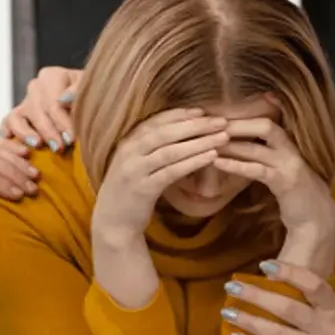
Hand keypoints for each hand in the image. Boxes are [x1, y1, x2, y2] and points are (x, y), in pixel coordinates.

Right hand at [0, 66, 82, 150]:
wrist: (85, 105)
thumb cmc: (89, 97)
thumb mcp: (89, 89)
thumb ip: (78, 91)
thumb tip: (64, 99)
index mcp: (51, 76)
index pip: (53, 101)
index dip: (62, 122)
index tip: (71, 138)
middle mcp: (35, 87)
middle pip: (37, 111)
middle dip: (49, 131)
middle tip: (59, 147)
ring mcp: (24, 103)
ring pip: (17, 117)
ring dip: (26, 133)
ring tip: (37, 145)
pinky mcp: (16, 118)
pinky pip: (7, 126)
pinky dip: (10, 137)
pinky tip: (21, 149)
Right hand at [91, 108, 228, 239]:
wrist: (112, 223)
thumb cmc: (130, 192)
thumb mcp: (137, 165)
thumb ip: (151, 149)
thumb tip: (182, 133)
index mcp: (127, 143)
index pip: (155, 121)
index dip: (179, 114)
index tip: (202, 111)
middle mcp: (129, 153)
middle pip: (166, 132)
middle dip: (195, 125)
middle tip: (220, 121)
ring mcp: (135, 170)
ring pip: (171, 151)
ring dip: (199, 142)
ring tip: (222, 137)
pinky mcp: (143, 189)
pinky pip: (172, 171)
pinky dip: (193, 162)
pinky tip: (211, 157)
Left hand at [214, 117, 334, 236]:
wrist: (318, 221)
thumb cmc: (297, 198)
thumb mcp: (281, 172)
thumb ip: (266, 158)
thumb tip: (242, 148)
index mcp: (289, 145)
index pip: (267, 121)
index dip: (244, 117)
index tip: (220, 115)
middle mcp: (291, 150)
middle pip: (264, 125)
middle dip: (237, 123)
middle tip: (212, 122)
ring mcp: (289, 165)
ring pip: (257, 147)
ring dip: (231, 143)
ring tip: (208, 141)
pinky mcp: (285, 182)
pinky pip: (256, 170)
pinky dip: (235, 165)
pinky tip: (218, 163)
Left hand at [222, 261, 334, 334]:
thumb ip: (315, 302)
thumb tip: (277, 282)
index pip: (313, 284)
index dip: (289, 272)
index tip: (263, 265)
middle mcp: (328, 329)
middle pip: (287, 308)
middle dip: (256, 296)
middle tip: (232, 287)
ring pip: (276, 333)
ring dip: (248, 321)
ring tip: (227, 312)